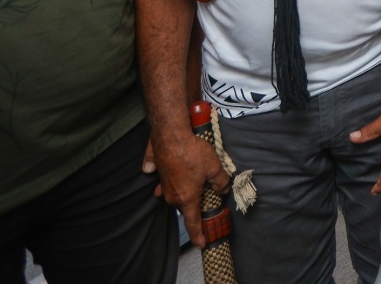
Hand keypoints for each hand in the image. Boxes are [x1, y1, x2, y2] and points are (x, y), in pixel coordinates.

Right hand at [149, 133, 229, 247]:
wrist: (170, 135)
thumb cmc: (192, 153)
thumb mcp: (214, 167)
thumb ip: (220, 181)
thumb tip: (222, 189)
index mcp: (186, 199)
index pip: (192, 223)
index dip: (198, 235)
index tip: (201, 244)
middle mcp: (172, 196)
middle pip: (185, 206)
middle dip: (194, 204)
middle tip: (206, 197)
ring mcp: (163, 185)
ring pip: (176, 194)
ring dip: (184, 192)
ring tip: (194, 183)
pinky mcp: (158, 173)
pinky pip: (166, 184)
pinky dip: (173, 182)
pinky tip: (177, 175)